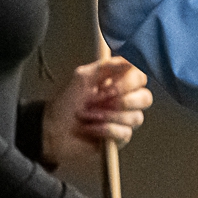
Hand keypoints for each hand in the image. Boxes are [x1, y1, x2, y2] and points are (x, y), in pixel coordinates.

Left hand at [40, 56, 152, 170]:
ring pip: (136, 117)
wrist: (52, 130)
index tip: (111, 84)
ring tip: (88, 116)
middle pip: (146, 98)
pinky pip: (124, 133)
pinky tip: (90, 128)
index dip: (130, 81)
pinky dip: (105, 130)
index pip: (140, 77)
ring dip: (109, 116)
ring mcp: (123, 120)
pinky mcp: (119, 138)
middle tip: (100, 101)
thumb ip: (107, 66)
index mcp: (118, 82)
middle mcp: (125, 100)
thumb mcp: (82, 77)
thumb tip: (130, 59)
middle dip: (123, 101)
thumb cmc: (65, 102)